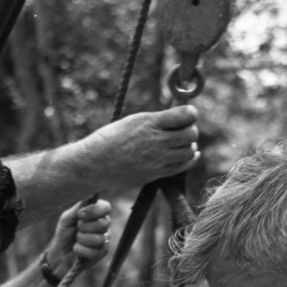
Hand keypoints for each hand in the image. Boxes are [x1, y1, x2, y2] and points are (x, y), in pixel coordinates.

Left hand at [44, 199, 111, 278]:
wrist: (60, 252)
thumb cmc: (65, 232)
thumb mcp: (68, 216)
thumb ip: (79, 207)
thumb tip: (90, 195)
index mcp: (98, 212)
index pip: (106, 207)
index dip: (93, 211)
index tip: (80, 215)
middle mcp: (104, 225)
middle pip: (103, 224)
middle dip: (85, 227)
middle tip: (77, 229)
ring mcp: (105, 239)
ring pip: (99, 239)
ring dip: (82, 240)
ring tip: (76, 240)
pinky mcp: (102, 253)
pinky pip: (95, 252)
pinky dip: (81, 251)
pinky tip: (77, 249)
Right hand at [82, 106, 198, 190]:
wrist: (95, 163)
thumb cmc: (111, 139)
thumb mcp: (132, 121)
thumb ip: (155, 120)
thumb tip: (176, 119)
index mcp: (150, 122)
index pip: (185, 114)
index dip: (191, 113)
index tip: (188, 114)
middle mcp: (156, 140)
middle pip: (191, 133)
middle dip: (191, 130)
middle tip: (183, 130)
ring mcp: (157, 159)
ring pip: (189, 151)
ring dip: (190, 146)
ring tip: (182, 144)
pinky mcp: (156, 174)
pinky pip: (182, 166)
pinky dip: (190, 159)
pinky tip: (190, 155)